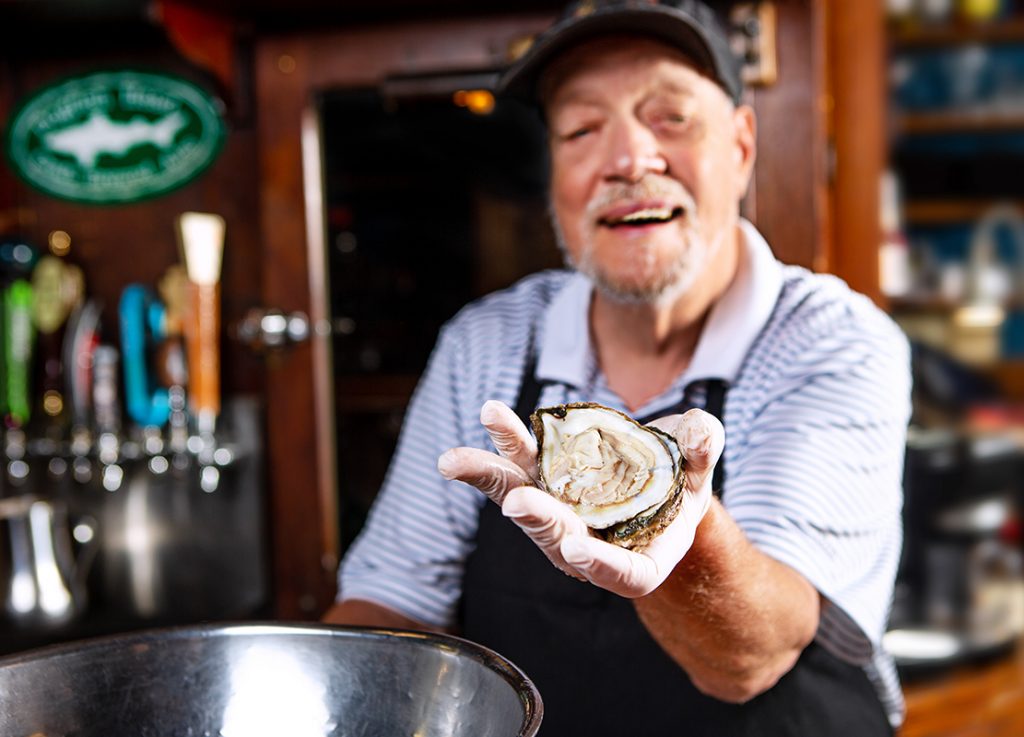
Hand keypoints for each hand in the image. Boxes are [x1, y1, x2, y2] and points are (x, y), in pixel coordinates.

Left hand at [437, 400, 723, 597]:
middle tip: (518, 503)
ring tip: (457, 462)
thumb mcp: (702, 466)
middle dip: (540, 519)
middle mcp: (589, 544)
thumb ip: (704, 450)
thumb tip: (700, 435)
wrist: (653, 471)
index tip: (577, 545)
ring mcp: (558, 513)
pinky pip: (513, 469)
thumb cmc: (684, 479)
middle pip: (559, 538)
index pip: (622, 572)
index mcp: (639, 560)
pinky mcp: (539, 481)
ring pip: (523, 501)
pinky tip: (479, 426)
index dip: (599, 561)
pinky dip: (494, 451)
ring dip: (494, 479)